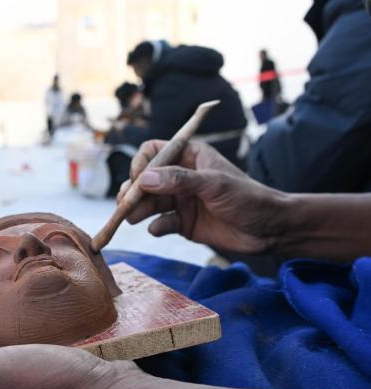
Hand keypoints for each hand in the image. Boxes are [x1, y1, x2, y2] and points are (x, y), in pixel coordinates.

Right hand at [117, 140, 288, 254]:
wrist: (270, 229)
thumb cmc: (248, 198)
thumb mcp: (214, 184)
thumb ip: (179, 180)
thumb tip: (144, 179)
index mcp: (189, 156)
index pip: (152, 151)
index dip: (141, 164)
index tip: (139, 180)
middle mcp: (180, 176)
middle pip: (144, 180)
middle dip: (133, 192)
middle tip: (125, 204)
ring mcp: (181, 200)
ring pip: (149, 203)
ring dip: (138, 210)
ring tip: (130, 218)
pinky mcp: (183, 223)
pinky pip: (161, 223)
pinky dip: (156, 226)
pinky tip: (158, 229)